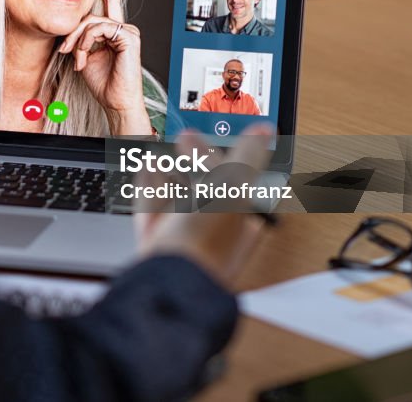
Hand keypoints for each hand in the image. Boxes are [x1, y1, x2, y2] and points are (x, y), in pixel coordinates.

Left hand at [58, 0, 150, 133]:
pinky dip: (87, 40)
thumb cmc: (103, 82)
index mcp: (114, 33)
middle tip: (65, 49)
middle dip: (73, 32)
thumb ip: (81, 40)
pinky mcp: (129, 37)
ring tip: (77, 58)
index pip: (109, 6)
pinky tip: (84, 54)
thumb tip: (70, 31)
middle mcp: (123, 30)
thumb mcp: (85, 56)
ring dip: (79, 40)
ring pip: (93, 22)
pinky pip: (100, 28)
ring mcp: (128, 32)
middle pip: (92, 17)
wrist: (115, 100)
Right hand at [134, 123, 274, 286]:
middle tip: (184, 138)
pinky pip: (154, 209)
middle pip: (206, 189)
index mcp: (241, 223)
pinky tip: (147, 168)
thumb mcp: (232, 187)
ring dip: (170, 171)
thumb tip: (265, 131)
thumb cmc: (205, 242)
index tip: (217, 135)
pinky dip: (151, 186)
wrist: (167, 279)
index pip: (238, 183)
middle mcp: (214, 233)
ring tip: (162, 153)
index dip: (227, 156)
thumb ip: (247, 156)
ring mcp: (184, 239)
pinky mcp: (156, 243)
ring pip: (178, 199)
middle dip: (195, 161)